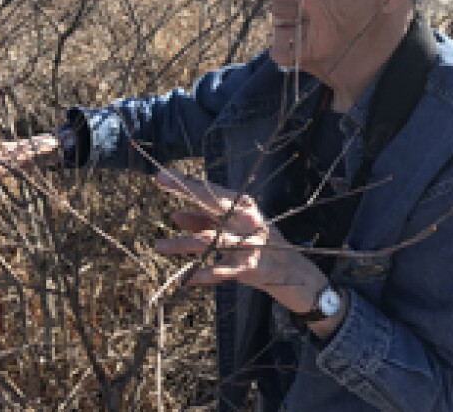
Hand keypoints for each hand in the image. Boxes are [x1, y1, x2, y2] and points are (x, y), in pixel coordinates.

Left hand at [154, 169, 328, 315]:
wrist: (295, 274)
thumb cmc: (260, 245)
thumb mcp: (234, 230)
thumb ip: (205, 222)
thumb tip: (175, 215)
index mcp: (244, 206)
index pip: (212, 191)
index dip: (187, 183)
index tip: (163, 175)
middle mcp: (247, 220)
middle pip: (213, 203)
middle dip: (186, 191)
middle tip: (161, 181)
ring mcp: (249, 244)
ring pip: (210, 240)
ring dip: (182, 244)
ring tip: (157, 246)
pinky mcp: (249, 268)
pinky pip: (220, 271)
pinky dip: (201, 274)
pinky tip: (183, 278)